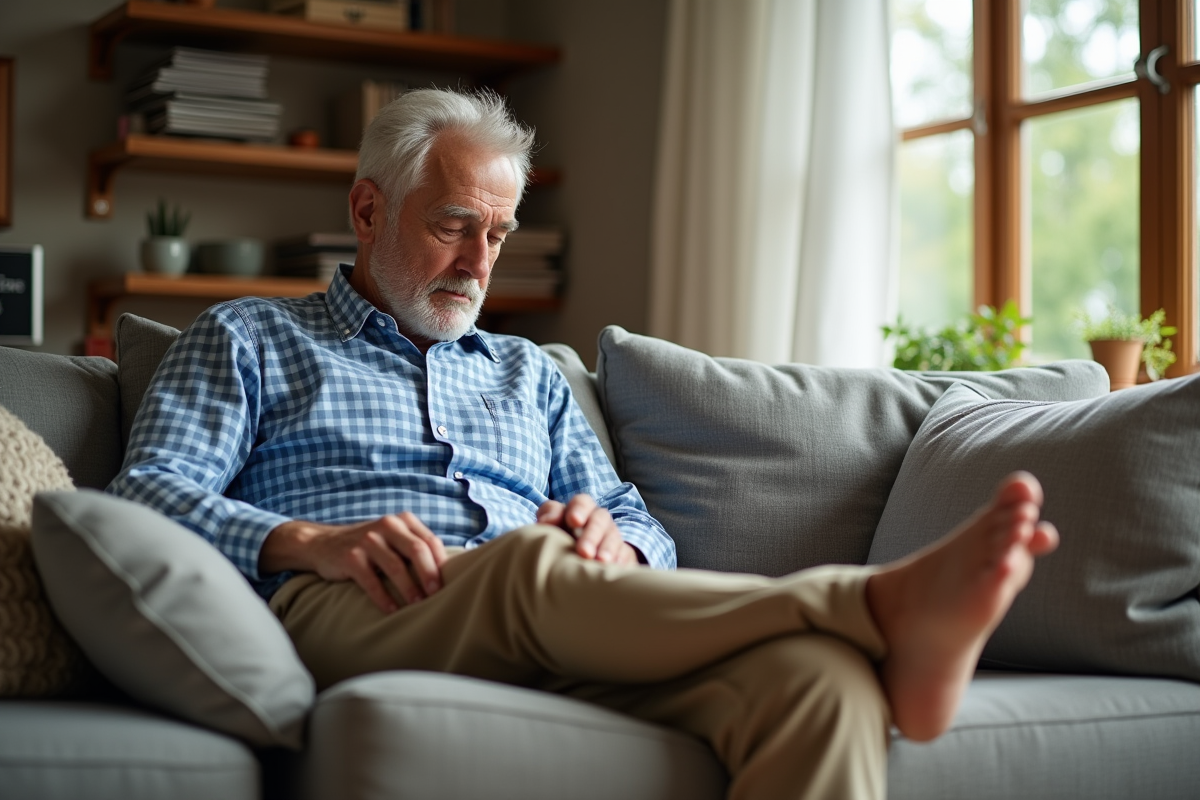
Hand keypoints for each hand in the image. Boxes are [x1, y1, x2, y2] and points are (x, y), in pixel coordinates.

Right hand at [261, 513, 446, 613]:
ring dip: (409, 589)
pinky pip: (371, 581)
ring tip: (417, 606)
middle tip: (436, 595)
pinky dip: (383, 598)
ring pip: (396, 566)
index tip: (448, 584)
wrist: (323, 544)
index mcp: (402, 521)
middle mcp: (387, 526)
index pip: (430, 541)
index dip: (441, 564)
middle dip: (429, 574)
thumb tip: (448, 573)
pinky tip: (391, 611)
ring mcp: (367, 540)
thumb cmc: (368, 546)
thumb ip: (415, 547)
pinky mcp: (350, 557)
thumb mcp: (392, 539)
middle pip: (417, 550)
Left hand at [536, 494, 640, 565]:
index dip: (579, 509)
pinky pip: (626, 554)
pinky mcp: (623, 553)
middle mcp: (598, 520)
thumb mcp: (551, 525)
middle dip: (592, 535)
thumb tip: (546, 521)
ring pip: (613, 537)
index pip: (582, 502)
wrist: (574, 560)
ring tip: (601, 562)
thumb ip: (549, 517)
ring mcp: (612, 536)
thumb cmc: (559, 538)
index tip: (573, 521)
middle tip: (584, 551)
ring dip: (608, 549)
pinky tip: (616, 568)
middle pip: (599, 520)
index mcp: (580, 509)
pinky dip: (622, 560)